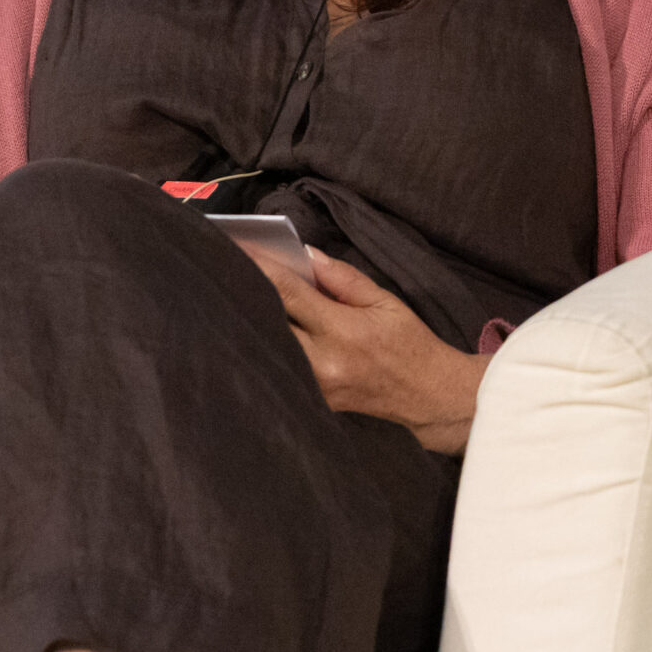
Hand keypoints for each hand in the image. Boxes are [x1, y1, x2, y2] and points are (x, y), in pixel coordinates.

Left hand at [239, 245, 487, 453]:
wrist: (427, 396)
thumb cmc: (409, 343)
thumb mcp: (385, 302)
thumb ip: (342, 278)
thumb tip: (306, 255)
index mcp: (343, 332)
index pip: (289, 294)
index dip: (261, 269)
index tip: (238, 250)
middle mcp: (324, 362)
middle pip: (269, 324)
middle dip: (247, 295)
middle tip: (223, 271)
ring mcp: (316, 386)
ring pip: (270, 348)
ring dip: (252, 321)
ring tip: (233, 296)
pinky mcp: (314, 400)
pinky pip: (282, 367)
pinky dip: (268, 345)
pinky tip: (257, 328)